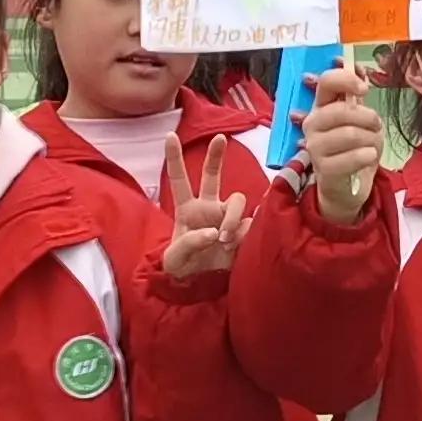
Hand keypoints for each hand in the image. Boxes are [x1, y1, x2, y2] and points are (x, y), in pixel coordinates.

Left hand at [161, 144, 253, 279]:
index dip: (175, 158)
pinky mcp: (244, 229)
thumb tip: (213, 233)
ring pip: (237, 200)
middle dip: (216, 155)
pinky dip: (244, 233)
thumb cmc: (183, 268)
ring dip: (232, 217)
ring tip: (225, 240)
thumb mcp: (174, 259)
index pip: (180, 180)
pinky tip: (238, 245)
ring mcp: (227, 217)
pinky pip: (251, 223)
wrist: (204, 285)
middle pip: (212, 176)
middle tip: (220, 138)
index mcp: (187, 210)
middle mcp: (208, 207)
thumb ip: (189, 243)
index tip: (170, 135)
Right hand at [295, 63, 387, 225]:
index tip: (364, 89)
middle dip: (368, 118)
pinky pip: (352, 157)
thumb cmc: (354, 148)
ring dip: (372, 139)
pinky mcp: (323, 168)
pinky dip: (368, 155)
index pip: (327, 82)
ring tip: (372, 146)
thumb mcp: (360, 119)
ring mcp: (314, 146)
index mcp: (321, 106)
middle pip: (343, 110)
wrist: (347, 186)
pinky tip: (369, 157)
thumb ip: (358, 96)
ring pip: (351, 133)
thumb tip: (361, 69)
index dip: (347, 79)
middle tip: (376, 127)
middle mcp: (313, 123)